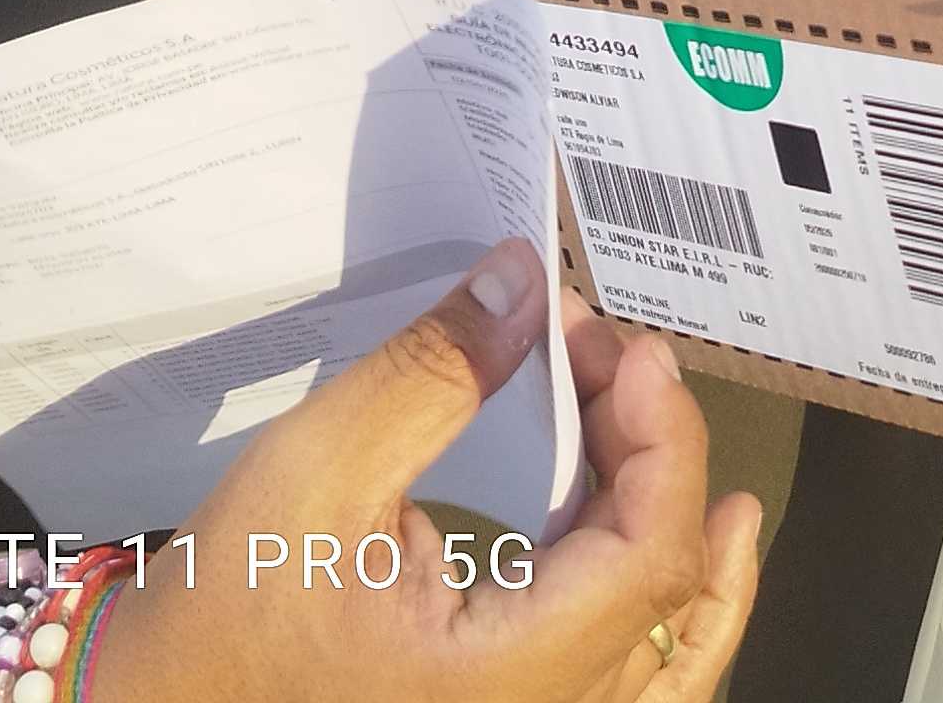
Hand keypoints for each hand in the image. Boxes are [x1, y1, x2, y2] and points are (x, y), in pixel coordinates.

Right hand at [98, 240, 759, 702]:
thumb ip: (433, 375)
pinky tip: (683, 549)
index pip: (649, 562)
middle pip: (669, 602)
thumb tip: (526, 279)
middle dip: (660, 461)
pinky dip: (663, 609)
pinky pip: (624, 682)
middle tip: (614, 360)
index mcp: (501, 689)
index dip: (662, 442)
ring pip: (667, 663)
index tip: (624, 348)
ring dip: (691, 548)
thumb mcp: (318, 470)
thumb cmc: (227, 606)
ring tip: (715, 471)